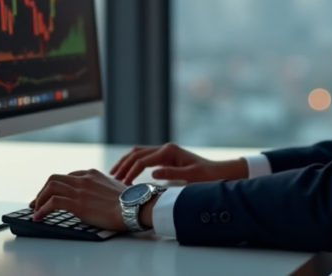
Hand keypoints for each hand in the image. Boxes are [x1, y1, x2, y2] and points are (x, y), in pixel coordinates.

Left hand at [29, 168, 128, 230]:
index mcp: (93, 174)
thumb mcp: (116, 188)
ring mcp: (80, 190)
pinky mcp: (77, 204)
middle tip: (38, 202)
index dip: (57, 187)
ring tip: (36, 210)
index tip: (52, 195)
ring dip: (39, 199)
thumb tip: (103, 196)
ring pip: (50, 187)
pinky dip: (42, 209)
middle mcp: (84, 179)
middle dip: (43, 190)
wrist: (133, 207)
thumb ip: (105, 188)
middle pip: (54, 179)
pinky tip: (38, 217)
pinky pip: (53, 202)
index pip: (68, 176)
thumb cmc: (129, 201)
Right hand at [110, 142, 248, 184]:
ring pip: (138, 153)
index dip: (131, 171)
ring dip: (126, 162)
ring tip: (115, 174)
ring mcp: (165, 152)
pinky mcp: (165, 158)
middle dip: (123, 164)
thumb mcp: (192, 176)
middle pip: (137, 153)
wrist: (219, 172)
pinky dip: (133, 164)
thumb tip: (153, 172)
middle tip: (111, 177)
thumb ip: (172, 173)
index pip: (143, 160)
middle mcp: (165, 149)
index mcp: (169, 151)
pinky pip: (145, 158)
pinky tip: (127, 173)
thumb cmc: (207, 175)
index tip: (122, 183)